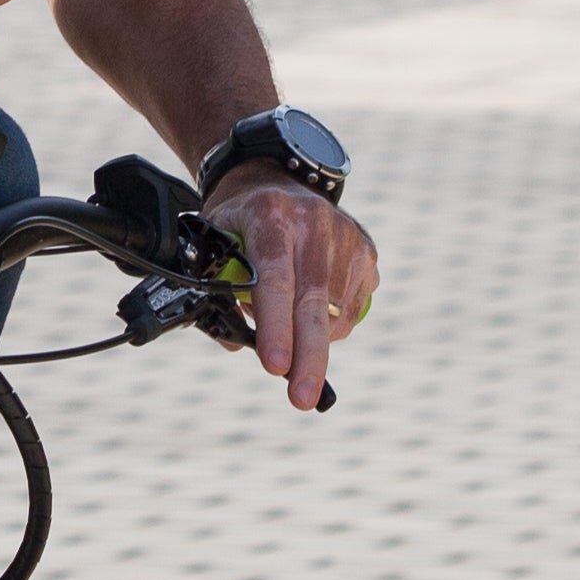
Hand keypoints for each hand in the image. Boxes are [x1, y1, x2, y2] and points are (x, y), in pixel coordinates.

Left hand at [199, 175, 373, 413]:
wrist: (280, 180)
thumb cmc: (240, 222)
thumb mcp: (212, 241)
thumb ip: (216, 289)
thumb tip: (235, 342)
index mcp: (271, 216)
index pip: (275, 278)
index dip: (275, 325)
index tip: (274, 366)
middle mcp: (315, 222)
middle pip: (315, 302)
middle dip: (308, 358)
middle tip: (300, 399)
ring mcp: (348, 237)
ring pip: (333, 313)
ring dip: (308, 340)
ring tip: (285, 328)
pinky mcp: (368, 252)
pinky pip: (350, 310)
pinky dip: (328, 326)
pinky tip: (310, 309)